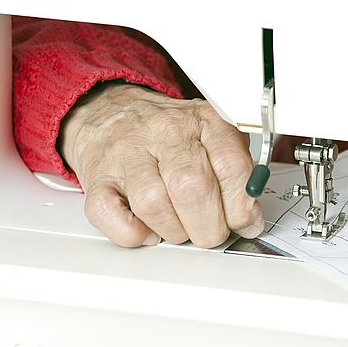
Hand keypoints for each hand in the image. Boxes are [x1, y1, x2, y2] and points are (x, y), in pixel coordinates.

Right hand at [60, 82, 263, 247]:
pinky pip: (109, 214)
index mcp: (202, 121)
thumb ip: (238, 173)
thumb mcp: (214, 137)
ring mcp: (127, 154)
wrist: (112, 112)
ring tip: (179, 229)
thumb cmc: (169, 134)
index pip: (231, 167)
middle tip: (210, 233)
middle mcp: (164, 132)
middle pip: (193, 187)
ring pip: (153, 204)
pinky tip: (147, 229)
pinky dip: (132, 233)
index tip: (244, 222)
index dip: (242, 206)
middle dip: (209, 227)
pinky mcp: (97, 177)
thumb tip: (250, 217)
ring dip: (173, 231)